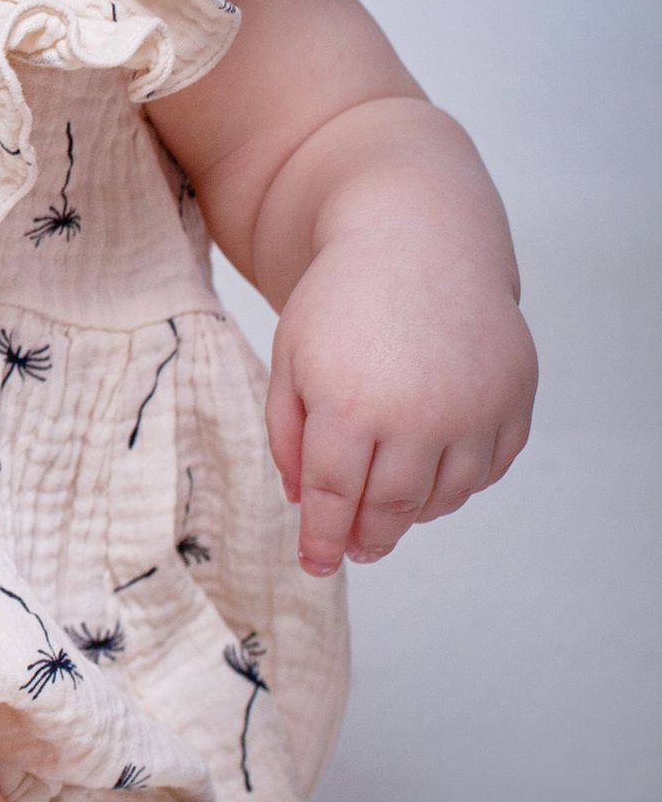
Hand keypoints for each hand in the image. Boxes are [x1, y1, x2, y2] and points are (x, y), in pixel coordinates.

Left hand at [266, 228, 535, 574]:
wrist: (415, 237)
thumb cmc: (341, 299)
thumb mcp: (292, 358)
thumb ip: (288, 434)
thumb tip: (302, 502)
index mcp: (348, 404)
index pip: (332, 497)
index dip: (322, 538)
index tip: (317, 564)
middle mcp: (417, 413)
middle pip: (389, 507)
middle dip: (368, 536)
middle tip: (356, 549)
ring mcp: (473, 407)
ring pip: (442, 496)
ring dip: (413, 509)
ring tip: (390, 501)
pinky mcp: (513, 397)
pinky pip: (488, 468)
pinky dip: (460, 479)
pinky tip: (434, 466)